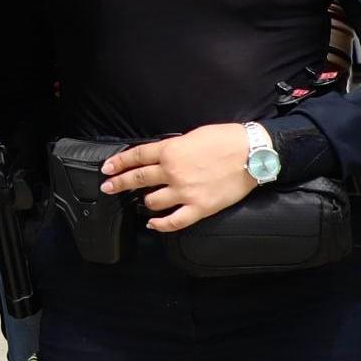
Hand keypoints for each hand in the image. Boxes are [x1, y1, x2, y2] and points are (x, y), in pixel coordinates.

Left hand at [103, 124, 257, 232]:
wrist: (253, 153)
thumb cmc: (226, 139)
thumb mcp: (193, 136)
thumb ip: (174, 148)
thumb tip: (161, 156)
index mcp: (170, 150)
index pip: (136, 157)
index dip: (119, 162)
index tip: (107, 168)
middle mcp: (173, 172)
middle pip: (138, 179)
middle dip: (119, 183)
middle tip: (107, 187)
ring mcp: (185, 192)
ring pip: (152, 201)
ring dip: (145, 202)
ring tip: (143, 202)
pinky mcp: (199, 208)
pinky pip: (173, 221)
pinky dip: (160, 225)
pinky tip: (152, 224)